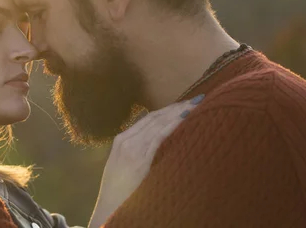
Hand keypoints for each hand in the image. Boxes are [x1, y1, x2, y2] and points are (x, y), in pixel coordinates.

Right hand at [88, 95, 204, 227]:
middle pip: (154, 117)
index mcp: (121, 140)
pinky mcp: (139, 160)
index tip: (184, 103)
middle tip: (197, 98)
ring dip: (178, 113)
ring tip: (196, 105)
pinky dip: (172, 126)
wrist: (108, 207)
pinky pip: (158, 137)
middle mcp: (126, 140)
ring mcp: (132, 149)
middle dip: (176, 107)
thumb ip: (137, 153)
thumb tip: (156, 144)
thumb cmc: (118, 192)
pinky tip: (185, 119)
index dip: (167, 109)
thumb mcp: (123, 167)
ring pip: (158, 124)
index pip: (147, 119)